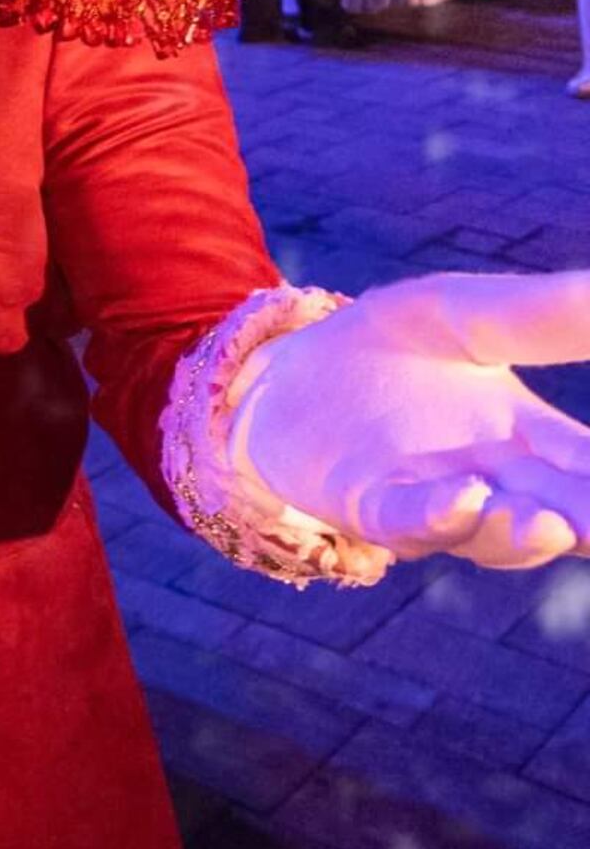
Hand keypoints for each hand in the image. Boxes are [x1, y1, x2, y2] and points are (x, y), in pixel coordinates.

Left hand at [237, 272, 589, 567]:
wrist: (287, 369)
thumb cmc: (388, 348)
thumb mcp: (469, 316)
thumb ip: (544, 315)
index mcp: (531, 442)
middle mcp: (494, 484)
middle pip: (566, 514)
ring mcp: (431, 501)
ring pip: (492, 532)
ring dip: (528, 533)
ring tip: (561, 525)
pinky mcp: (365, 502)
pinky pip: (408, 519)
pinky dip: (441, 515)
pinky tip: (472, 498)